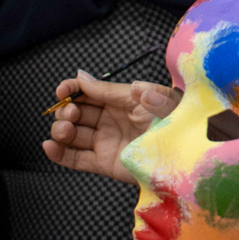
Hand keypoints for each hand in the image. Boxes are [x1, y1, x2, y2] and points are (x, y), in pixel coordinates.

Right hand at [42, 70, 181, 184]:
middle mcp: (112, 119)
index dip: (72, 89)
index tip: (62, 90)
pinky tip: (49, 146)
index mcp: (123, 100)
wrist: (189, 153)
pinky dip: (59, 154)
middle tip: (72, 113)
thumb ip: (116, 90)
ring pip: (73, 134)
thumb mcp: (151, 98)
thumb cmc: (178, 119)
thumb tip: (83, 76)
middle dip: (67, 109)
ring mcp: (107, 141)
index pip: (90, 91)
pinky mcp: (105, 163)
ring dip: (60, 130)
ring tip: (65, 129)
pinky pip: (76, 159)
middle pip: (77, 112)